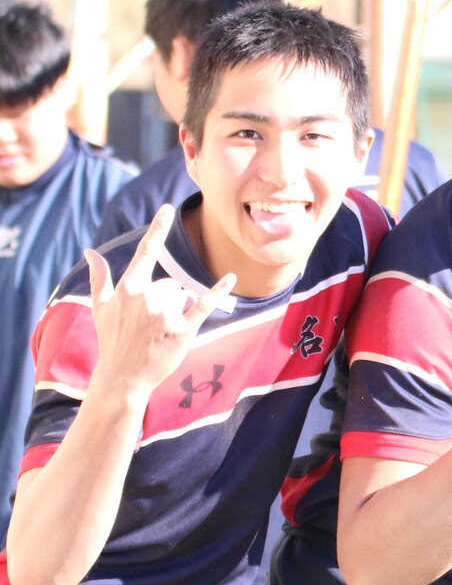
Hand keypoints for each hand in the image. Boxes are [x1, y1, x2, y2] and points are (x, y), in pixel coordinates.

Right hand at [85, 205, 234, 402]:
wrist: (122, 377)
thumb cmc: (112, 341)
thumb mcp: (100, 308)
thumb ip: (99, 277)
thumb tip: (90, 251)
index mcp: (127, 289)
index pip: (145, 252)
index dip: (157, 228)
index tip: (167, 208)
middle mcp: (146, 297)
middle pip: (170, 283)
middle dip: (165, 300)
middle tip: (150, 324)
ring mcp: (165, 313)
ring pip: (183, 295)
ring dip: (177, 309)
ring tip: (160, 330)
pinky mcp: (183, 329)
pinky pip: (204, 304)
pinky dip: (217, 291)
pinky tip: (230, 278)